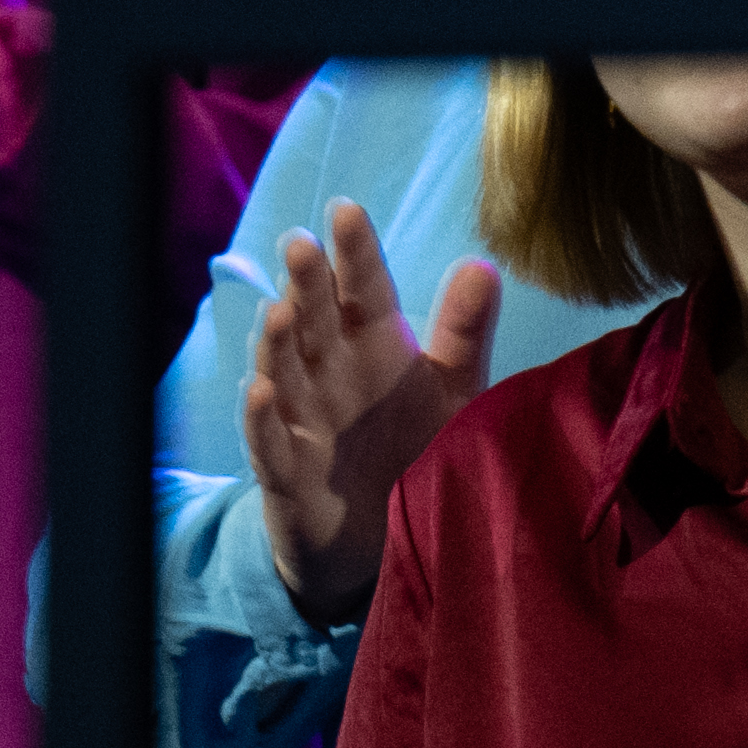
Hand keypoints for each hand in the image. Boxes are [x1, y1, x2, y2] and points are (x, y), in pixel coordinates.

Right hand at [238, 200, 500, 623]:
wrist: (373, 537)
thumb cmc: (410, 446)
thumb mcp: (450, 389)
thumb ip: (464, 332)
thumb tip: (484, 263)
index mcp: (373, 346)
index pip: (363, 291)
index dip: (354, 254)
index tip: (347, 211)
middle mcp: (330, 373)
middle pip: (315, 320)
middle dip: (307, 284)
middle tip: (302, 245)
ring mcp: (302, 419)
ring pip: (284, 371)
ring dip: (278, 342)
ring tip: (280, 311)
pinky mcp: (285, 470)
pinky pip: (268, 441)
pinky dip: (262, 418)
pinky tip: (263, 391)